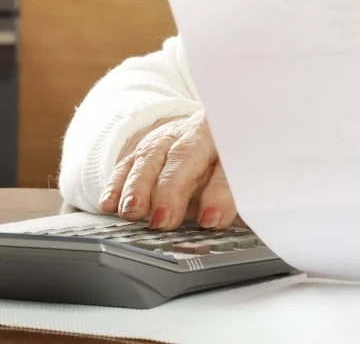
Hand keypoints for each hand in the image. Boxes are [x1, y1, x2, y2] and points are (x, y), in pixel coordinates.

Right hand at [97, 111, 238, 230]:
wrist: (208, 134)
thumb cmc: (229, 163)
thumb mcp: (242, 179)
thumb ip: (241, 200)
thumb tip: (250, 225)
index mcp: (232, 140)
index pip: (228, 165)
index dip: (219, 194)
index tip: (212, 221)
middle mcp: (198, 134)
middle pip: (185, 157)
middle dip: (172, 190)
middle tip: (164, 220)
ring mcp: (168, 138)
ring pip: (151, 158)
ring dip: (139, 187)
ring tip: (133, 213)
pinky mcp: (142, 148)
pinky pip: (126, 164)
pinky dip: (116, 185)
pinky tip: (109, 204)